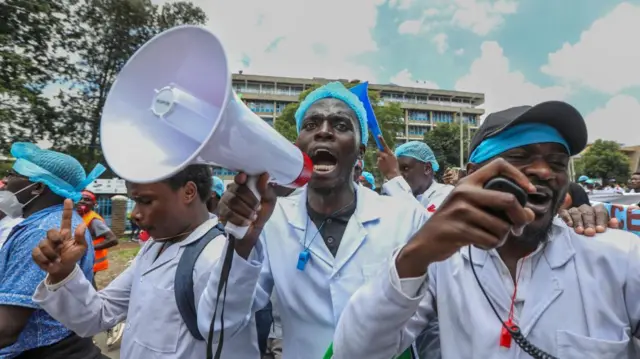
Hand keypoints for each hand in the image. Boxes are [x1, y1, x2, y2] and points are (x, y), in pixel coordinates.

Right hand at [32, 199, 87, 283]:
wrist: (63, 269)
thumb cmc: (72, 257)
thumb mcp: (81, 249)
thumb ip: (81, 237)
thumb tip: (82, 224)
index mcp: (65, 234)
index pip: (66, 220)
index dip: (67, 210)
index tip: (68, 199)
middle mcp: (54, 237)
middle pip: (50, 231)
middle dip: (55, 240)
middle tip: (60, 248)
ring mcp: (45, 244)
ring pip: (43, 243)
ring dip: (52, 254)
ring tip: (57, 259)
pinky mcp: (37, 252)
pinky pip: (36, 252)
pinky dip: (44, 259)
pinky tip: (49, 262)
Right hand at [218, 173, 275, 255]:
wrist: (254, 230)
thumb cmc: (261, 212)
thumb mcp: (269, 201)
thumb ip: (266, 189)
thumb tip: (265, 175)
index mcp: (244, 184)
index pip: (239, 177)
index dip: (240, 178)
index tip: (243, 179)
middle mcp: (232, 190)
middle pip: (237, 189)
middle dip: (250, 200)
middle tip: (258, 208)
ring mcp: (225, 201)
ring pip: (232, 201)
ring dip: (245, 210)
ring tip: (253, 217)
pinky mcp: (221, 212)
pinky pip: (228, 213)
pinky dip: (239, 218)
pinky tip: (246, 222)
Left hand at [375, 135, 399, 179]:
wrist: (393, 174)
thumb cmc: (394, 166)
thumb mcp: (394, 158)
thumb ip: (389, 154)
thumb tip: (383, 151)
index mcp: (390, 153)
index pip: (385, 145)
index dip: (381, 140)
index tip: (378, 135)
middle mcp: (385, 155)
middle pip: (379, 151)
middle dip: (380, 154)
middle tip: (384, 158)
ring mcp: (381, 159)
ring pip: (379, 157)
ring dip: (381, 160)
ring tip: (385, 164)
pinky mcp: (378, 163)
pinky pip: (378, 162)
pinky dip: (380, 164)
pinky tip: (384, 167)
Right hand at [396, 158, 535, 277]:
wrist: (426, 241)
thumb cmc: (454, 223)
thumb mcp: (471, 207)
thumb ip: (498, 207)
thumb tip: (529, 215)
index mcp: (468, 182)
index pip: (499, 165)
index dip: (519, 176)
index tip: (529, 191)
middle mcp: (464, 192)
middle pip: (508, 199)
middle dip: (520, 217)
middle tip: (519, 227)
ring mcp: (460, 210)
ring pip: (501, 226)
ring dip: (502, 237)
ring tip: (491, 238)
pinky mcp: (459, 229)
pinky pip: (490, 239)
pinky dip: (490, 245)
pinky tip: (480, 243)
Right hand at [558, 203, 619, 235]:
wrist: (580, 227)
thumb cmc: (594, 228)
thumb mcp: (603, 227)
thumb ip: (610, 225)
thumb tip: (615, 222)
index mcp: (598, 210)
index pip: (600, 212)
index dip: (601, 220)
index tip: (600, 230)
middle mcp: (586, 208)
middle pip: (588, 212)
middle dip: (589, 223)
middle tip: (589, 233)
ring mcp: (575, 210)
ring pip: (576, 212)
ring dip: (578, 222)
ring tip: (579, 231)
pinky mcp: (564, 212)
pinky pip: (564, 213)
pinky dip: (567, 217)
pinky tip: (569, 224)